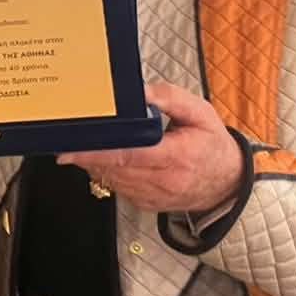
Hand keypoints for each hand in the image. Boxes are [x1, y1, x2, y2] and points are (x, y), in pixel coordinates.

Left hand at [61, 82, 243, 214]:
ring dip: (95, 163)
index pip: (131, 154)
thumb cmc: (212, 145)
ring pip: (112, 179)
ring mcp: (154, 196)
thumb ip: (170, 97)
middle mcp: (165, 181)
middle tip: (68, 141)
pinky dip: (107, 172)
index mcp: (179, 157)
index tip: (74, 146)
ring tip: (84, 145)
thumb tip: (139, 91)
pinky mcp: (146, 204)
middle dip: (88, 154)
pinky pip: (117, 187)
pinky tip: (103, 158)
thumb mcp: (201, 113)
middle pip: (115, 168)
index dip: (99, 150)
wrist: (227, 184)